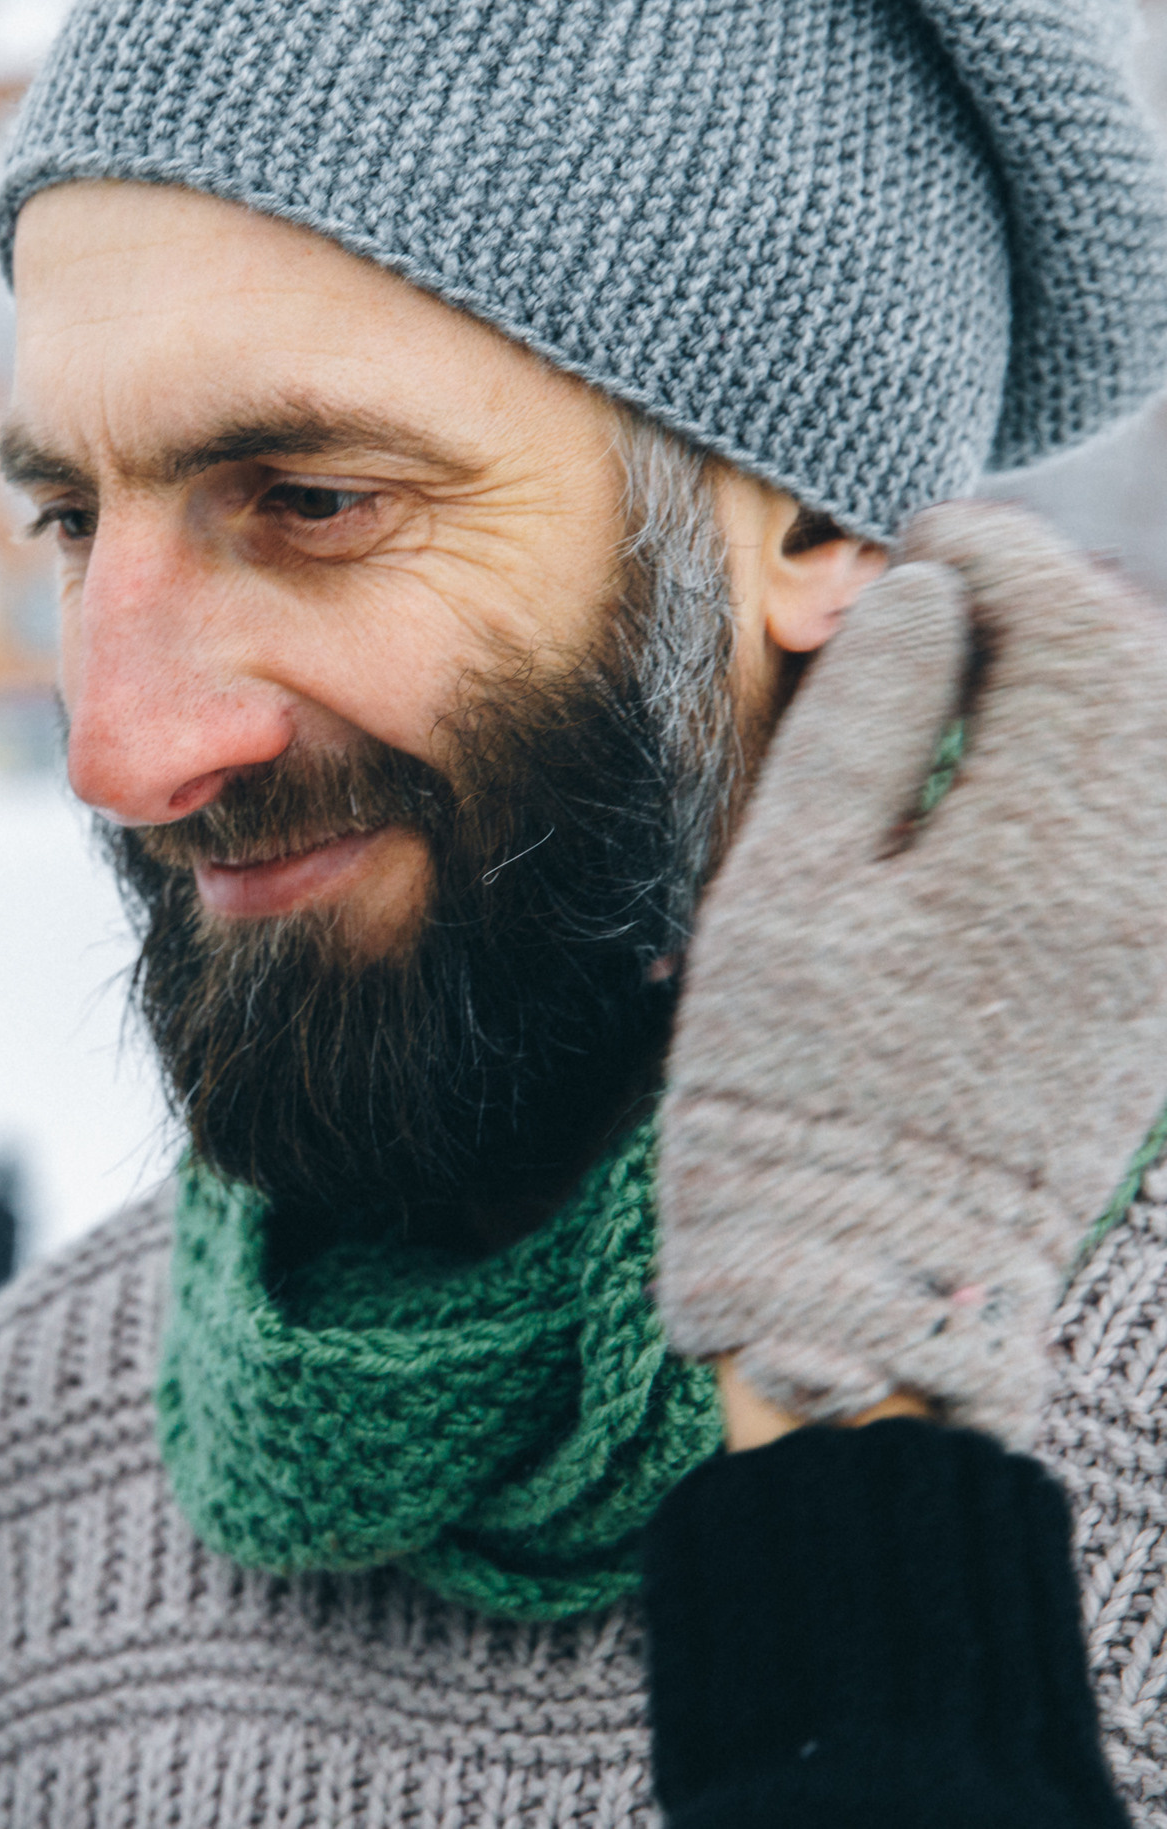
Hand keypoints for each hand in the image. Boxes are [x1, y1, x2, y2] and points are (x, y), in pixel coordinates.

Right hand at [659, 501, 1166, 1444]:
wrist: (867, 1280)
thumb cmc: (795, 1088)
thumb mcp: (785, 896)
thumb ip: (857, 731)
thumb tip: (923, 598)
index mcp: (1049, 851)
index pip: (1080, 633)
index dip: (1003, 559)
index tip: (925, 543)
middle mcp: (1145, 885)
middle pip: (1148, 678)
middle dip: (1058, 608)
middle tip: (949, 593)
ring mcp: (1162, 939)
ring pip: (1162, 751)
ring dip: (1084, 685)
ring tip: (979, 674)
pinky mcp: (1155, 986)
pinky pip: (1155, 828)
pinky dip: (1103, 765)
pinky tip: (1016, 771)